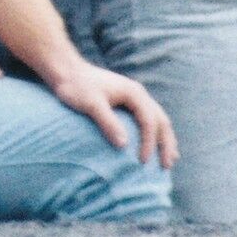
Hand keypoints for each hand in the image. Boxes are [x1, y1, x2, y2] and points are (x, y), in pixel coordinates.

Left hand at [51, 58, 178, 168]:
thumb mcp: (91, 104)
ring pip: (158, 119)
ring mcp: (134, 97)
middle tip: (166, 166)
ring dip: (165, 139)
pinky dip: (156, 133)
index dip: (149, 143)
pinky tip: (155, 145)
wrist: (67, 70)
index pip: (149, 121)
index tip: (142, 162)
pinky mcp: (127, 102)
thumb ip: (107, 122)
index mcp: (134, 93)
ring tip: (170, 159)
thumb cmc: (76, 87)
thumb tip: (124, 145)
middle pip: (161, 120)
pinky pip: (148, 119)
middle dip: (166, 143)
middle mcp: (139, 94)